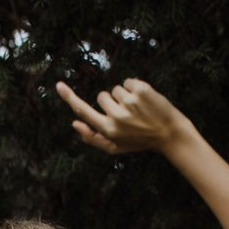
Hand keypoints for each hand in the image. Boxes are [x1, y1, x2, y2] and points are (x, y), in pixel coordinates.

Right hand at [55, 77, 185, 154]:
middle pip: (101, 96)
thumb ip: (93, 138)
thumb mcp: (116, 147)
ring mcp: (129, 102)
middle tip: (128, 115)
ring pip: (116, 89)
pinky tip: (145, 101)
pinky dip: (135, 88)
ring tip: (139, 110)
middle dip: (110, 101)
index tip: (59, 86)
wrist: (169, 134)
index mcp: (109, 131)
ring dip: (125, 96)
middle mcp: (117, 116)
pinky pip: (128, 81)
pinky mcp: (141, 90)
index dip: (70, 98)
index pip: (83, 110)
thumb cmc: (139, 142)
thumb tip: (74, 124)